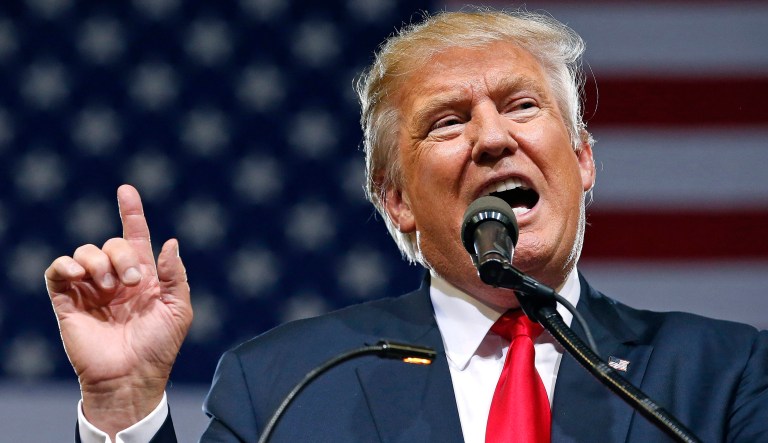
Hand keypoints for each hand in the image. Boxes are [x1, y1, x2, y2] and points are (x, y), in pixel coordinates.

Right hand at [45, 184, 192, 434]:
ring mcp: (91, 289)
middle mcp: (116, 278)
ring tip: (109, 288)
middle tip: (131, 281)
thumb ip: (175, 274)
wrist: (131, 377)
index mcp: (144, 277)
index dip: (131, 213)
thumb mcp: (178, 309)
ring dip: (98, 263)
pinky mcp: (68, 301)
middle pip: (111, 243)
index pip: (135, 237)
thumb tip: (170, 241)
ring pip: (85, 252)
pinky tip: (80, 276)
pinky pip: (58, 270)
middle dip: (121, 254)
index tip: (126, 190)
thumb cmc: (159, 347)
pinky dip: (66, 265)